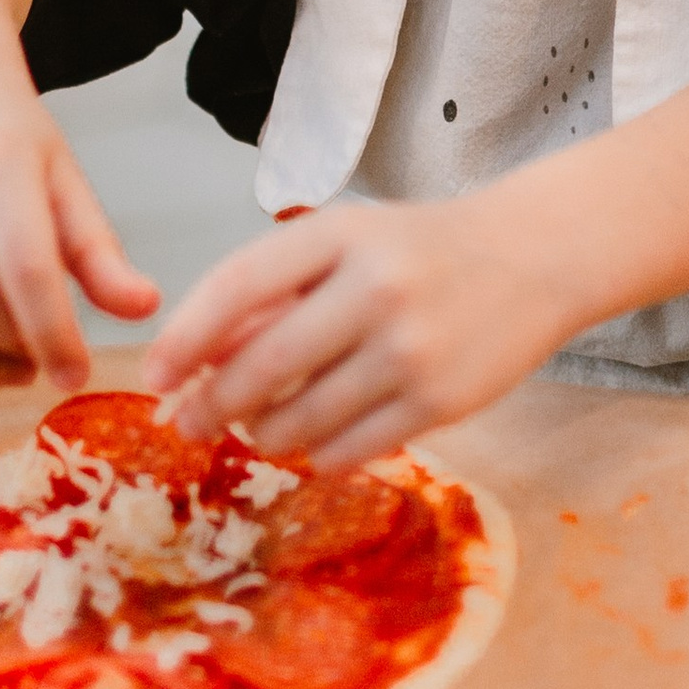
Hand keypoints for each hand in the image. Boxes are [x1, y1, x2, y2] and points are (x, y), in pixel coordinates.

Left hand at [141, 198, 577, 466]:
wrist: (533, 258)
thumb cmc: (422, 250)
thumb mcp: (349, 239)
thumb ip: (279, 287)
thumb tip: (198, 359)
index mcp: (342, 234)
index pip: (239, 286)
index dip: (186, 337)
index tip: (155, 373)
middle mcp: (375, 288)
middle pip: (262, 366)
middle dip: (211, 405)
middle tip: (188, 423)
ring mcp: (411, 350)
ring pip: (300, 422)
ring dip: (264, 434)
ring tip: (262, 427)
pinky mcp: (441, 403)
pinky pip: (348, 451)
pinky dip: (317, 455)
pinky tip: (315, 441)